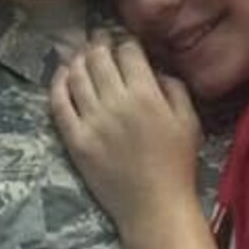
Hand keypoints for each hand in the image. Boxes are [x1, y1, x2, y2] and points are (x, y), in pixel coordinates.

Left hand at [51, 36, 201, 238]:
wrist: (154, 207)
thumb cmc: (177, 164)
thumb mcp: (190, 121)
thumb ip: (174, 88)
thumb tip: (155, 68)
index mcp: (147, 95)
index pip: (128, 52)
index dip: (125, 43)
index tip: (124, 43)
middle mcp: (116, 103)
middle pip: (98, 59)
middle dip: (98, 44)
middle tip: (98, 41)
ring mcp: (92, 122)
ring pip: (77, 76)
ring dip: (77, 59)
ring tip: (80, 53)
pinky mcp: (75, 140)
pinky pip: (59, 104)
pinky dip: (58, 84)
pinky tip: (62, 75)